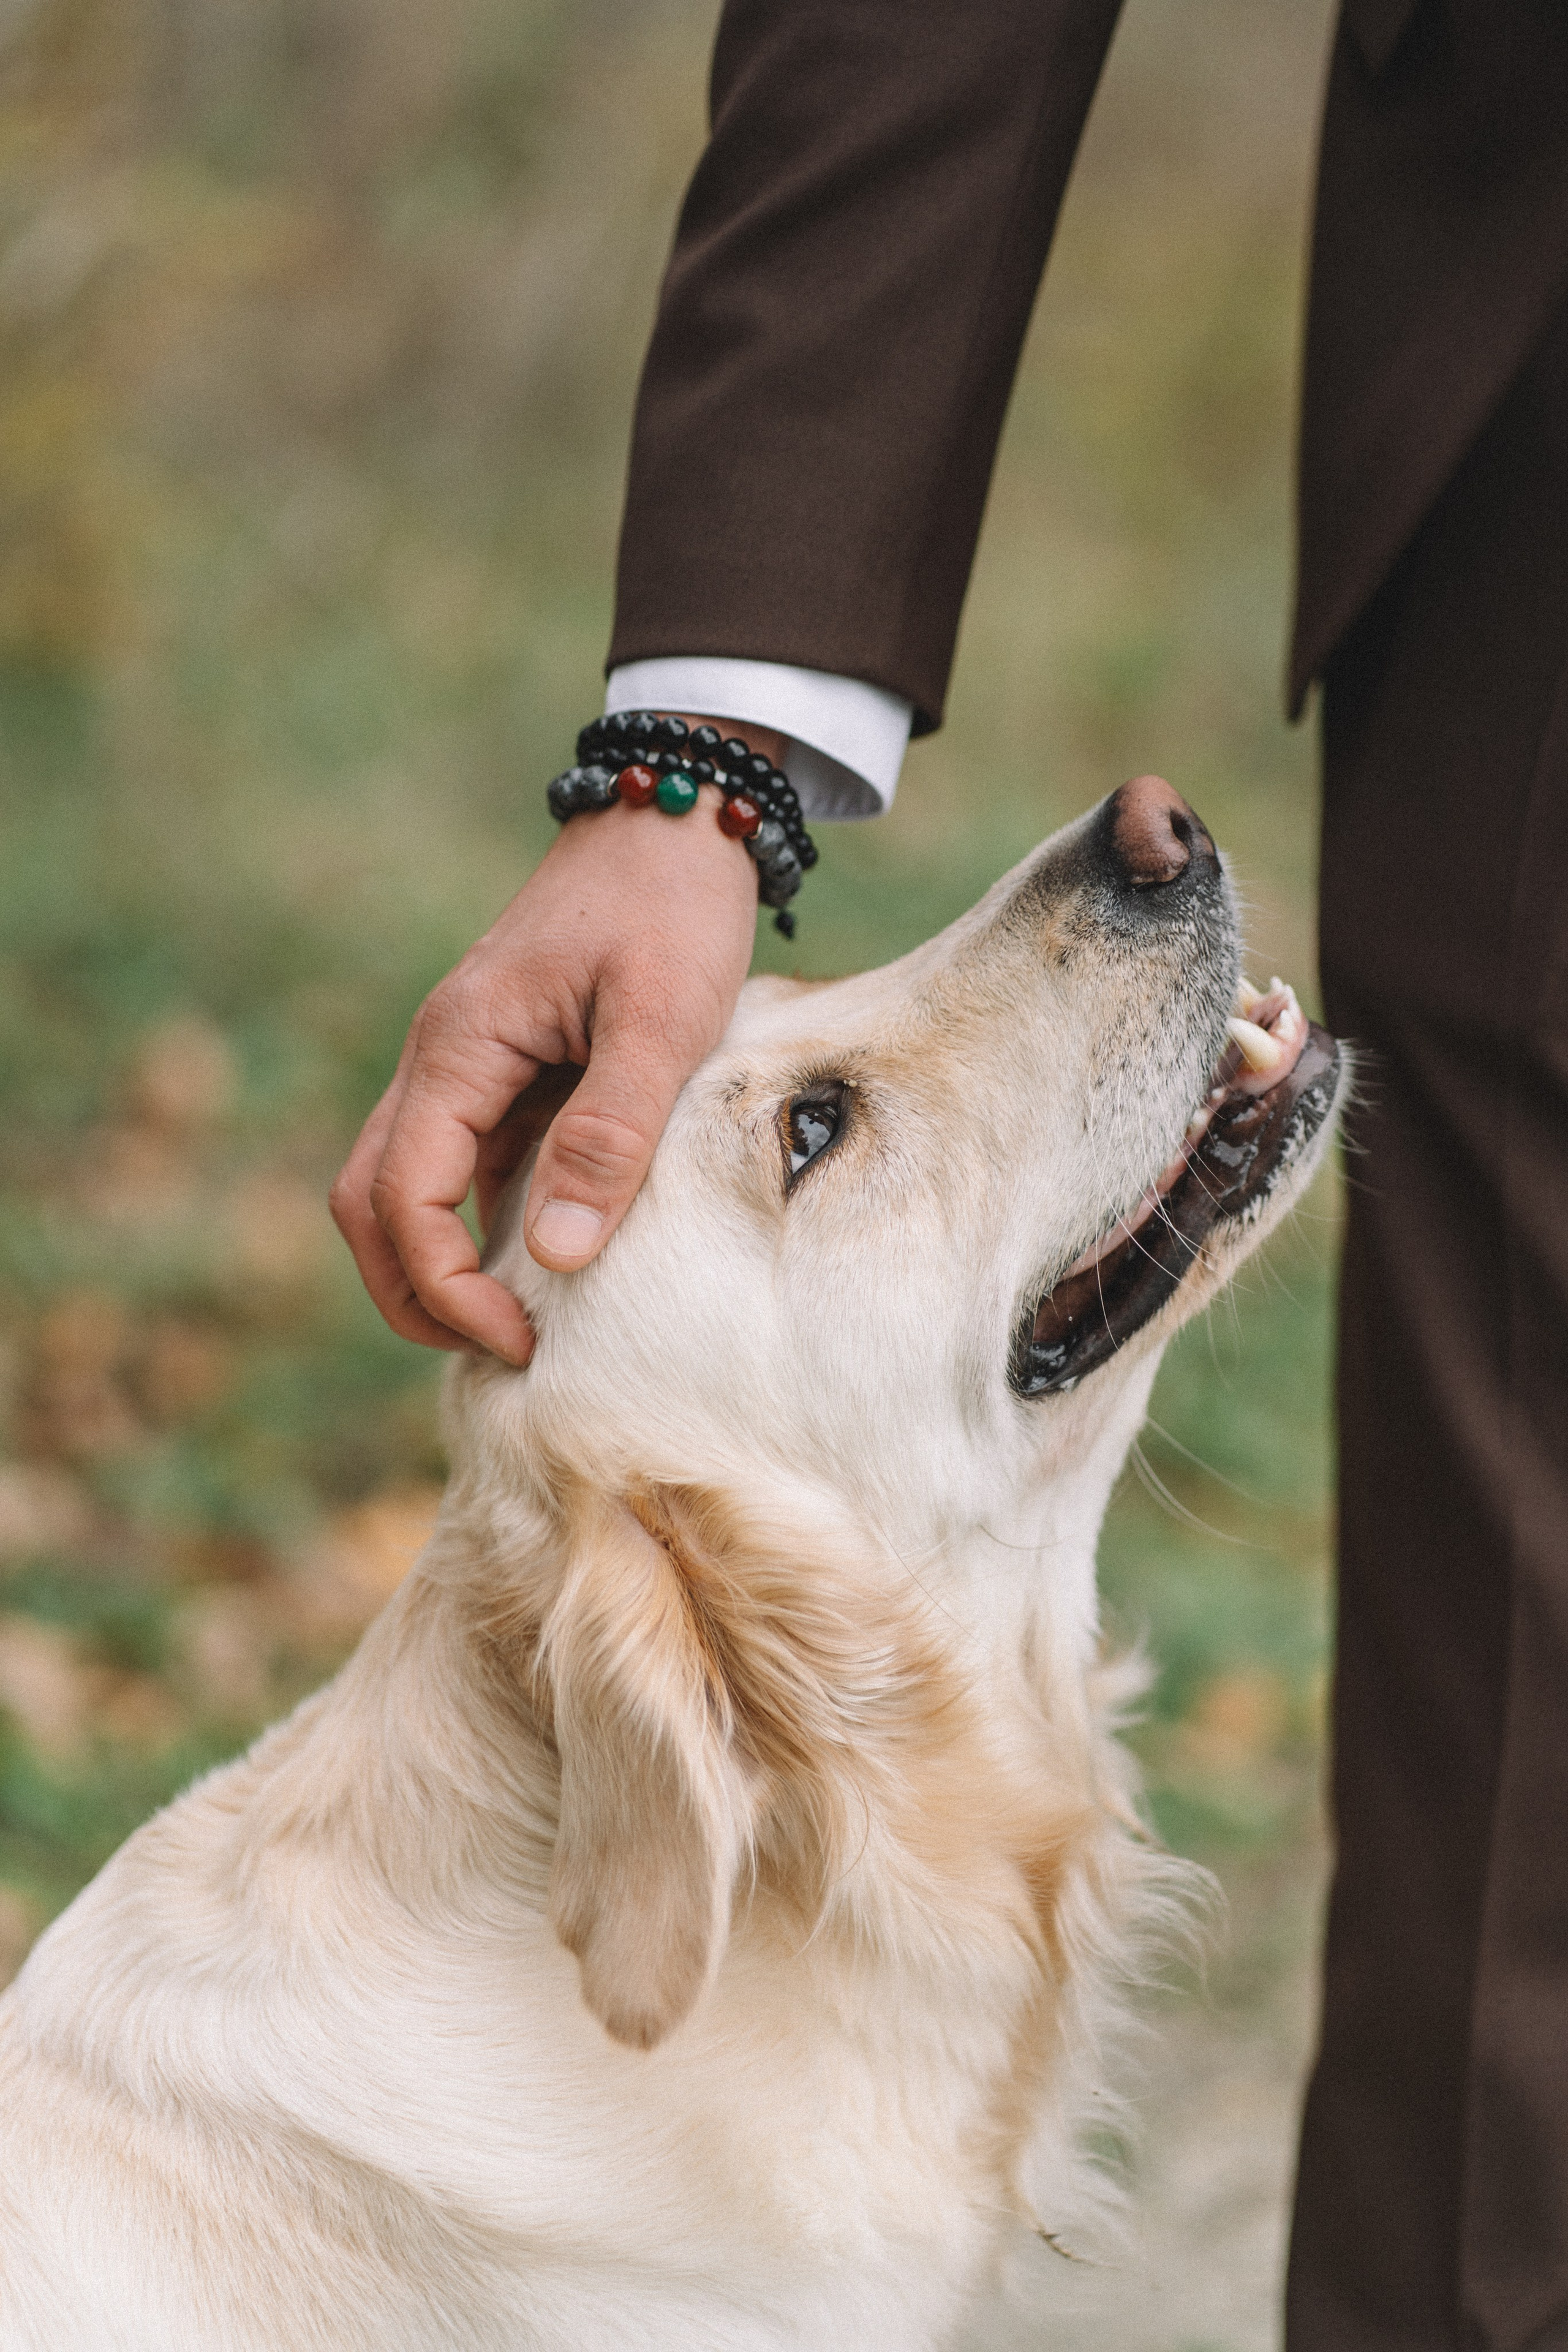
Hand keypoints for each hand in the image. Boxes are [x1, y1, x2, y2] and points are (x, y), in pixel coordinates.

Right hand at [330, 727, 780, 1361]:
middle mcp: (442, 1057)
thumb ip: (609, 1134)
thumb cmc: (675, 907)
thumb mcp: (661, 1020)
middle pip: (370, 1204)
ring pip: (406, 1185)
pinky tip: (547, 1262)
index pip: (401, 1198)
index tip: (522, 1340)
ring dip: (439, 1263)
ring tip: (520, 1326)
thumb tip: (552, 1258)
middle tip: (504, 1352)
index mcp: (460, 1047)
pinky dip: (480, 1224)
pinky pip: (464, 1162)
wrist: (678, 815)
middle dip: (414, 1293)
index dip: (444, 1288)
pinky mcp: (506, 1066)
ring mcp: (469, 1063)